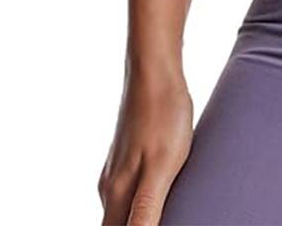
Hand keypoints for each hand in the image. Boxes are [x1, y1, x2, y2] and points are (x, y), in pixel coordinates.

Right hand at [98, 70, 193, 225]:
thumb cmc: (163, 115)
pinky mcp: (129, 153)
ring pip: (123, 208)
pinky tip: (163, 193)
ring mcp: (118, 167)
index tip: (151, 225)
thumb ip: (145, 210)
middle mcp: (110, 184)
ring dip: (138, 218)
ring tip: (168, 212)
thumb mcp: (162, 167)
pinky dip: (142, 200)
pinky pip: (131, 189)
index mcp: (116, 194)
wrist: (154, 70)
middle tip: (171, 217)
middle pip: (116, 225)